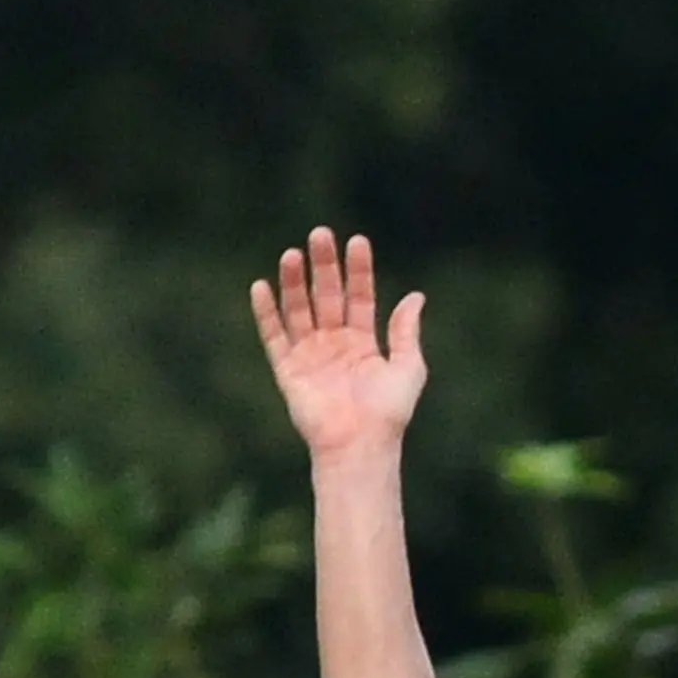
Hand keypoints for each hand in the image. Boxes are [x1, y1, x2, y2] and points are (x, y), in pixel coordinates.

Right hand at [252, 228, 426, 457]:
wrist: (361, 444)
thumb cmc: (390, 412)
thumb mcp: (409, 366)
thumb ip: (406, 331)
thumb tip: (415, 295)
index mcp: (364, 344)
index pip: (360, 297)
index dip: (359, 270)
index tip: (357, 241)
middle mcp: (335, 346)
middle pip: (327, 297)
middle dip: (324, 266)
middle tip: (320, 234)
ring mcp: (310, 356)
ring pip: (299, 310)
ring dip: (295, 282)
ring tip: (292, 253)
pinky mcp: (288, 371)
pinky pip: (274, 336)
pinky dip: (266, 312)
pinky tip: (261, 286)